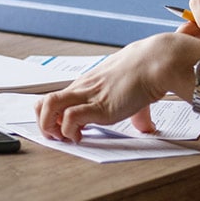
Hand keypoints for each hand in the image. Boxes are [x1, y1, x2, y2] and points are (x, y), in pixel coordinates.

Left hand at [36, 36, 180, 141]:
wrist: (156, 62)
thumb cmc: (146, 72)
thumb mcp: (135, 95)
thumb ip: (137, 113)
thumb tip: (146, 126)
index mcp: (87, 84)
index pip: (56, 98)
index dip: (52, 116)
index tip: (63, 129)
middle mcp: (82, 88)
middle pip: (43, 101)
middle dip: (43, 123)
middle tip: (58, 136)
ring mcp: (88, 95)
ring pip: (48, 106)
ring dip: (49, 126)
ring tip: (64, 138)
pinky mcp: (98, 106)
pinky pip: (69, 118)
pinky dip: (70, 131)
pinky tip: (81, 136)